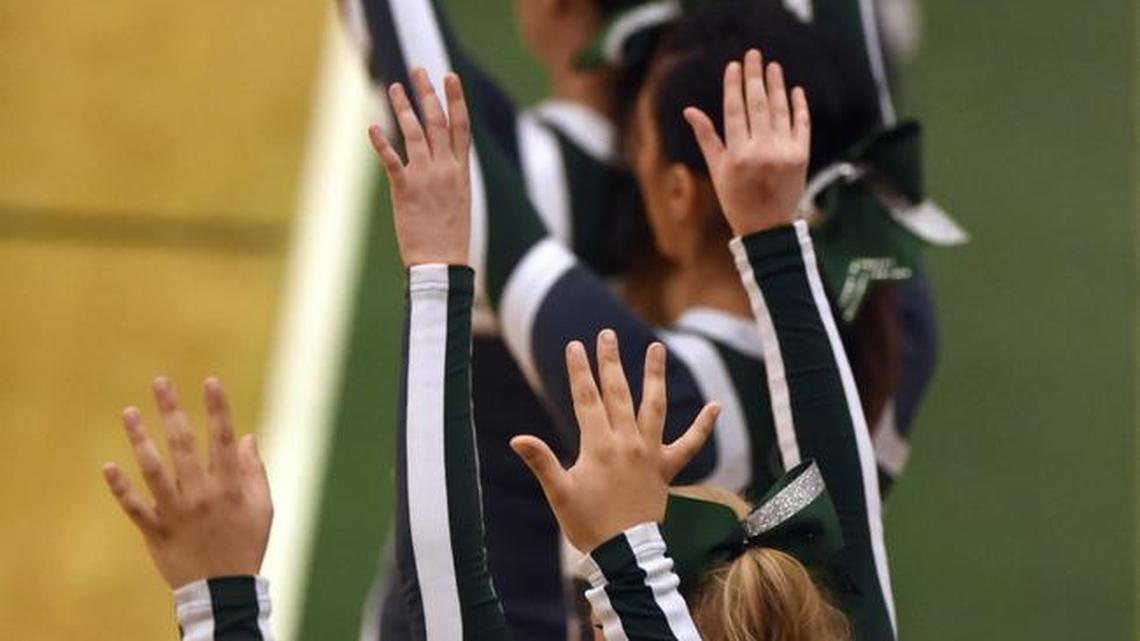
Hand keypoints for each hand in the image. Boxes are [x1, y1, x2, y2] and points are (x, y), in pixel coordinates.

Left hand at [102, 377, 271, 588]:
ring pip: (154, 470)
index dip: (217, 408)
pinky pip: (135, 507)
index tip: (209, 380)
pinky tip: (108, 466)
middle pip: (184, 445)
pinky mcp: (156, 531)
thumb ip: (255, 472)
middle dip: (172, 410)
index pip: (223, 439)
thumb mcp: (264, 508)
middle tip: (160, 381)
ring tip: (128, 412)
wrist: (223, 590)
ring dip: (140, 439)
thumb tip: (246, 437)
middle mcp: (202, 494)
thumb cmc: (247, 544)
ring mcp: (177, 512)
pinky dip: (121, 488)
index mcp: (230, 486)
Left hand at [368, 68, 471, 266]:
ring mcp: (426, 178)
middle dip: (428, 93)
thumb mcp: (460, 201)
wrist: (442, 263)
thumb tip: (444, 161)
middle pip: (437, 122)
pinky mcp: (405, 190)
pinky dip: (382, 143)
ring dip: (403, 107)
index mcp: (462, 172)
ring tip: (394, 88)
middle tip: (418, 71)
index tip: (451, 76)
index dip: (456, 100)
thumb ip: (451, 177)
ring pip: (414, 133)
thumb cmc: (450, 237)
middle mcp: (446, 169)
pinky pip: (392, 160)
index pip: (462, 127)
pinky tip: (373, 127)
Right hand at [510, 330, 719, 551]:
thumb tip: (517, 439)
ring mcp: (650, 454)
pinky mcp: (667, 469)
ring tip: (656, 347)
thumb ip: (541, 462)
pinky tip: (716, 406)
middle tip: (606, 334)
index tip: (574, 346)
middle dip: (610, 362)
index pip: (586, 399)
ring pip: (654, 406)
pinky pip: (689, 445)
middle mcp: (627, 443)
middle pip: (618, 393)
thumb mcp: (559, 494)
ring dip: (654, 376)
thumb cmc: (588, 525)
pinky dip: (703, 426)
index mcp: (599, 446)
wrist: (626, 555)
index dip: (579, 371)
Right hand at [683, 49, 810, 235]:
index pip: (734, 111)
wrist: (768, 228)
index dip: (733, 86)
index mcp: (736, 155)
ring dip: (776, 85)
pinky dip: (798, 106)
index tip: (733, 66)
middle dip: (754, 77)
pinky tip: (794, 90)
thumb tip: (689, 110)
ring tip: (773, 66)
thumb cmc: (736, 199)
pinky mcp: (801, 156)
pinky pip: (800, 124)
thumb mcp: (717, 170)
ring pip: (779, 110)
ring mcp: (783, 153)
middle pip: (757, 105)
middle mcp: (761, 151)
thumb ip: (707, 137)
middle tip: (753, 55)